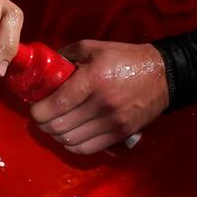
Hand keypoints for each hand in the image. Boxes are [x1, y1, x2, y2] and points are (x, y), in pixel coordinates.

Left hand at [26, 38, 167, 153]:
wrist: (161, 75)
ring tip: (54, 126)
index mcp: (93, 79)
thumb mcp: (93, 48)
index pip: (56, 105)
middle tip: (41, 117)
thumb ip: (66, 55)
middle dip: (43, 124)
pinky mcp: (120, 134)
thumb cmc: (124, 58)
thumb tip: (42, 67)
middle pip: (59, 126)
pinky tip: (70, 135)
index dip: (38, 112)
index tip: (34, 108)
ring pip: (70, 141)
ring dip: (56, 136)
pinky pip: (86, 149)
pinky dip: (72, 145)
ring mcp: (112, 122)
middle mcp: (102, 103)